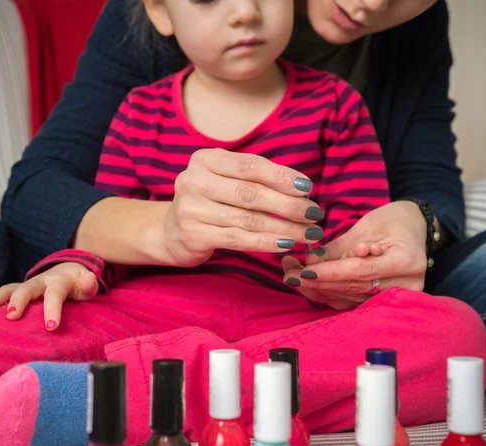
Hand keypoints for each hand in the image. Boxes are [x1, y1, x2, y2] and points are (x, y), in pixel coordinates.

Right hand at [0, 262, 98, 330]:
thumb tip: (90, 279)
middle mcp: (40, 282)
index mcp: (59, 283)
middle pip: (27, 288)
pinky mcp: (18, 290)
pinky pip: (3, 293)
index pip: (55, 295)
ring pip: (10, 289)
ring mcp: (27, 286)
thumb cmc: (78, 285)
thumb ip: (89, 284)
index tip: (51, 327)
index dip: (52, 310)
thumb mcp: (86, 285)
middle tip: (12, 317)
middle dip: (19, 301)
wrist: (68, 271)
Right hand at [162, 149, 325, 266]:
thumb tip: (302, 188)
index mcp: (205, 159)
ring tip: (309, 233)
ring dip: (285, 227)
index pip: (251, 166)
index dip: (282, 176)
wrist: (170, 231)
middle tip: (314, 214)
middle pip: (252, 193)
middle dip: (289, 205)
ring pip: (249, 219)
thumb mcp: (224, 180)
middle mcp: (194, 180)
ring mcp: (191, 209)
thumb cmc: (209, 202)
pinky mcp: (194, 235)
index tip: (308, 188)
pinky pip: (239, 239)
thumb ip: (254, 179)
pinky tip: (287, 244)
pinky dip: (267, 242)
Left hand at [282, 201, 427, 309]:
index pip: (362, 271)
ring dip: (319, 289)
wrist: (414, 228)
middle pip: (355, 288)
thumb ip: (339, 248)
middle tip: (289, 274)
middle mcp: (408, 284)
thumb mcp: (366, 226)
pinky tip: (308, 285)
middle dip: (318, 282)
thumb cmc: (392, 221)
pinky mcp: (386, 301)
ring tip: (293, 276)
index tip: (304, 270)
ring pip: (351, 298)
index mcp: (407, 260)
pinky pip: (353, 301)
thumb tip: (309, 262)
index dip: (331, 272)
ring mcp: (400, 296)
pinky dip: (329, 294)